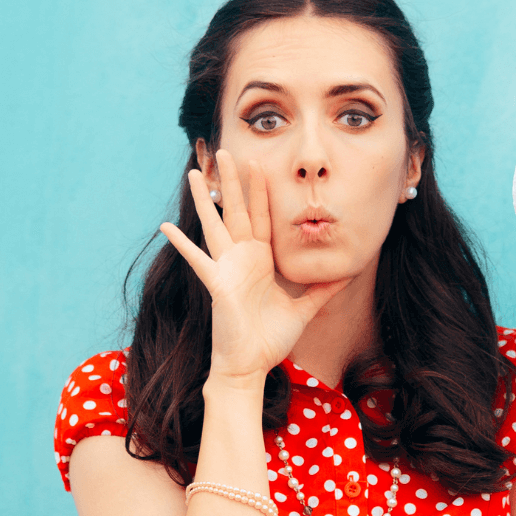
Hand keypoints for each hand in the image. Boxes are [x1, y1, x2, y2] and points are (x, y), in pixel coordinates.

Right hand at [158, 149, 352, 384]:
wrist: (251, 365)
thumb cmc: (271, 339)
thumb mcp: (305, 309)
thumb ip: (323, 289)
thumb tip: (349, 273)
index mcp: (261, 260)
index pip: (263, 217)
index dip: (260, 190)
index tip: (258, 163)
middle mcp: (242, 259)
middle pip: (237, 211)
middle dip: (232, 181)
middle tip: (226, 150)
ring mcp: (226, 269)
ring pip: (215, 225)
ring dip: (204, 199)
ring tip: (193, 172)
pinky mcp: (217, 284)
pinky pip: (198, 259)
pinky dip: (182, 243)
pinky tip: (165, 226)